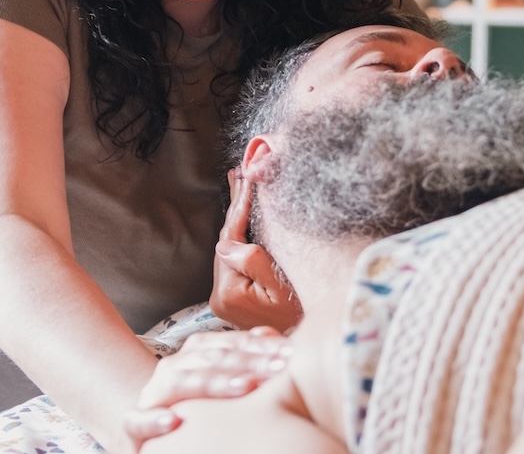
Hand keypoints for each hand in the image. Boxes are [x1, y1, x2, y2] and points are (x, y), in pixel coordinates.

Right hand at [124, 327, 291, 446]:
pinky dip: (154, 421)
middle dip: (248, 363)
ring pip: (183, 383)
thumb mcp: (221, 377)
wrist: (143, 423)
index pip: (231, 344)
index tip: (291, 354)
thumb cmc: (195, 402)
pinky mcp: (133, 425)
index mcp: (196, 353)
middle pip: (213, 360)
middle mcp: (174, 367)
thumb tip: (271, 333)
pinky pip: (138, 421)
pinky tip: (173, 422)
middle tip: (279, 369)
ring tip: (245, 387)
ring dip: (215, 384)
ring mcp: (153, 394)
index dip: (261, 346)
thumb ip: (245, 355)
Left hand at [209, 170, 302, 330]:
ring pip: (231, 250)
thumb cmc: (301, 318)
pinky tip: (244, 220)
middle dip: (235, 208)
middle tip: (238, 174)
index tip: (246, 179)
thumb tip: (226, 243)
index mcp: (228, 292)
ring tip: (240, 187)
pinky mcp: (233, 300)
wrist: (303, 350)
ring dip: (237, 221)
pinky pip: (236, 261)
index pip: (232, 240)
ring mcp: (225, 300)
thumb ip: (254, 262)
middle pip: (227, 243)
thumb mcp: (281, 289)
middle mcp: (220, 297)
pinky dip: (241, 237)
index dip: (240, 208)